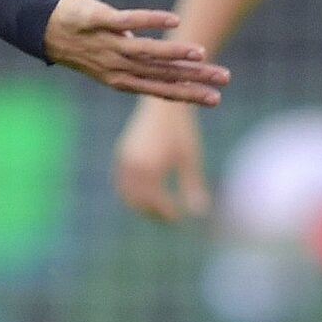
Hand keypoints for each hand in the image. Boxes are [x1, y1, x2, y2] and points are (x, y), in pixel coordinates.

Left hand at [43, 0, 228, 106]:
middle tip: (224, 81)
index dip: (188, 95)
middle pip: (161, 74)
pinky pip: (127, 22)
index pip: (160, 90)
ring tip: (202, 54)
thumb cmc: (85, 45)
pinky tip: (173, 21)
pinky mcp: (99, 22)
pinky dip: (151, 21)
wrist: (44, 30)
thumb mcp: (113, 61)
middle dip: (194, 78)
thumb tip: (167, 66)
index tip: (215, 99)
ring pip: (146, 52)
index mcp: (122, 79)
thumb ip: (140, 63)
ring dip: (175, 53)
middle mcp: (117, 66)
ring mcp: (108, 45)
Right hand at [112, 97, 211, 221]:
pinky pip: (121, 182)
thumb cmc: (180, 130)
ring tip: (157, 208)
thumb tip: (200, 213)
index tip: (178, 217)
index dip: (167, 212)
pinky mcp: (121, 155)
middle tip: (167, 217)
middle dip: (152, 212)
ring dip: (140, 204)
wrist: (161, 104)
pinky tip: (145, 193)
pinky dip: (131, 193)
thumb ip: (192, 186)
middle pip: (138, 202)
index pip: (156, 202)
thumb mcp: (190, 158)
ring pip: (126, 194)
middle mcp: (132, 168)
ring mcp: (123, 162)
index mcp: (149, 171)